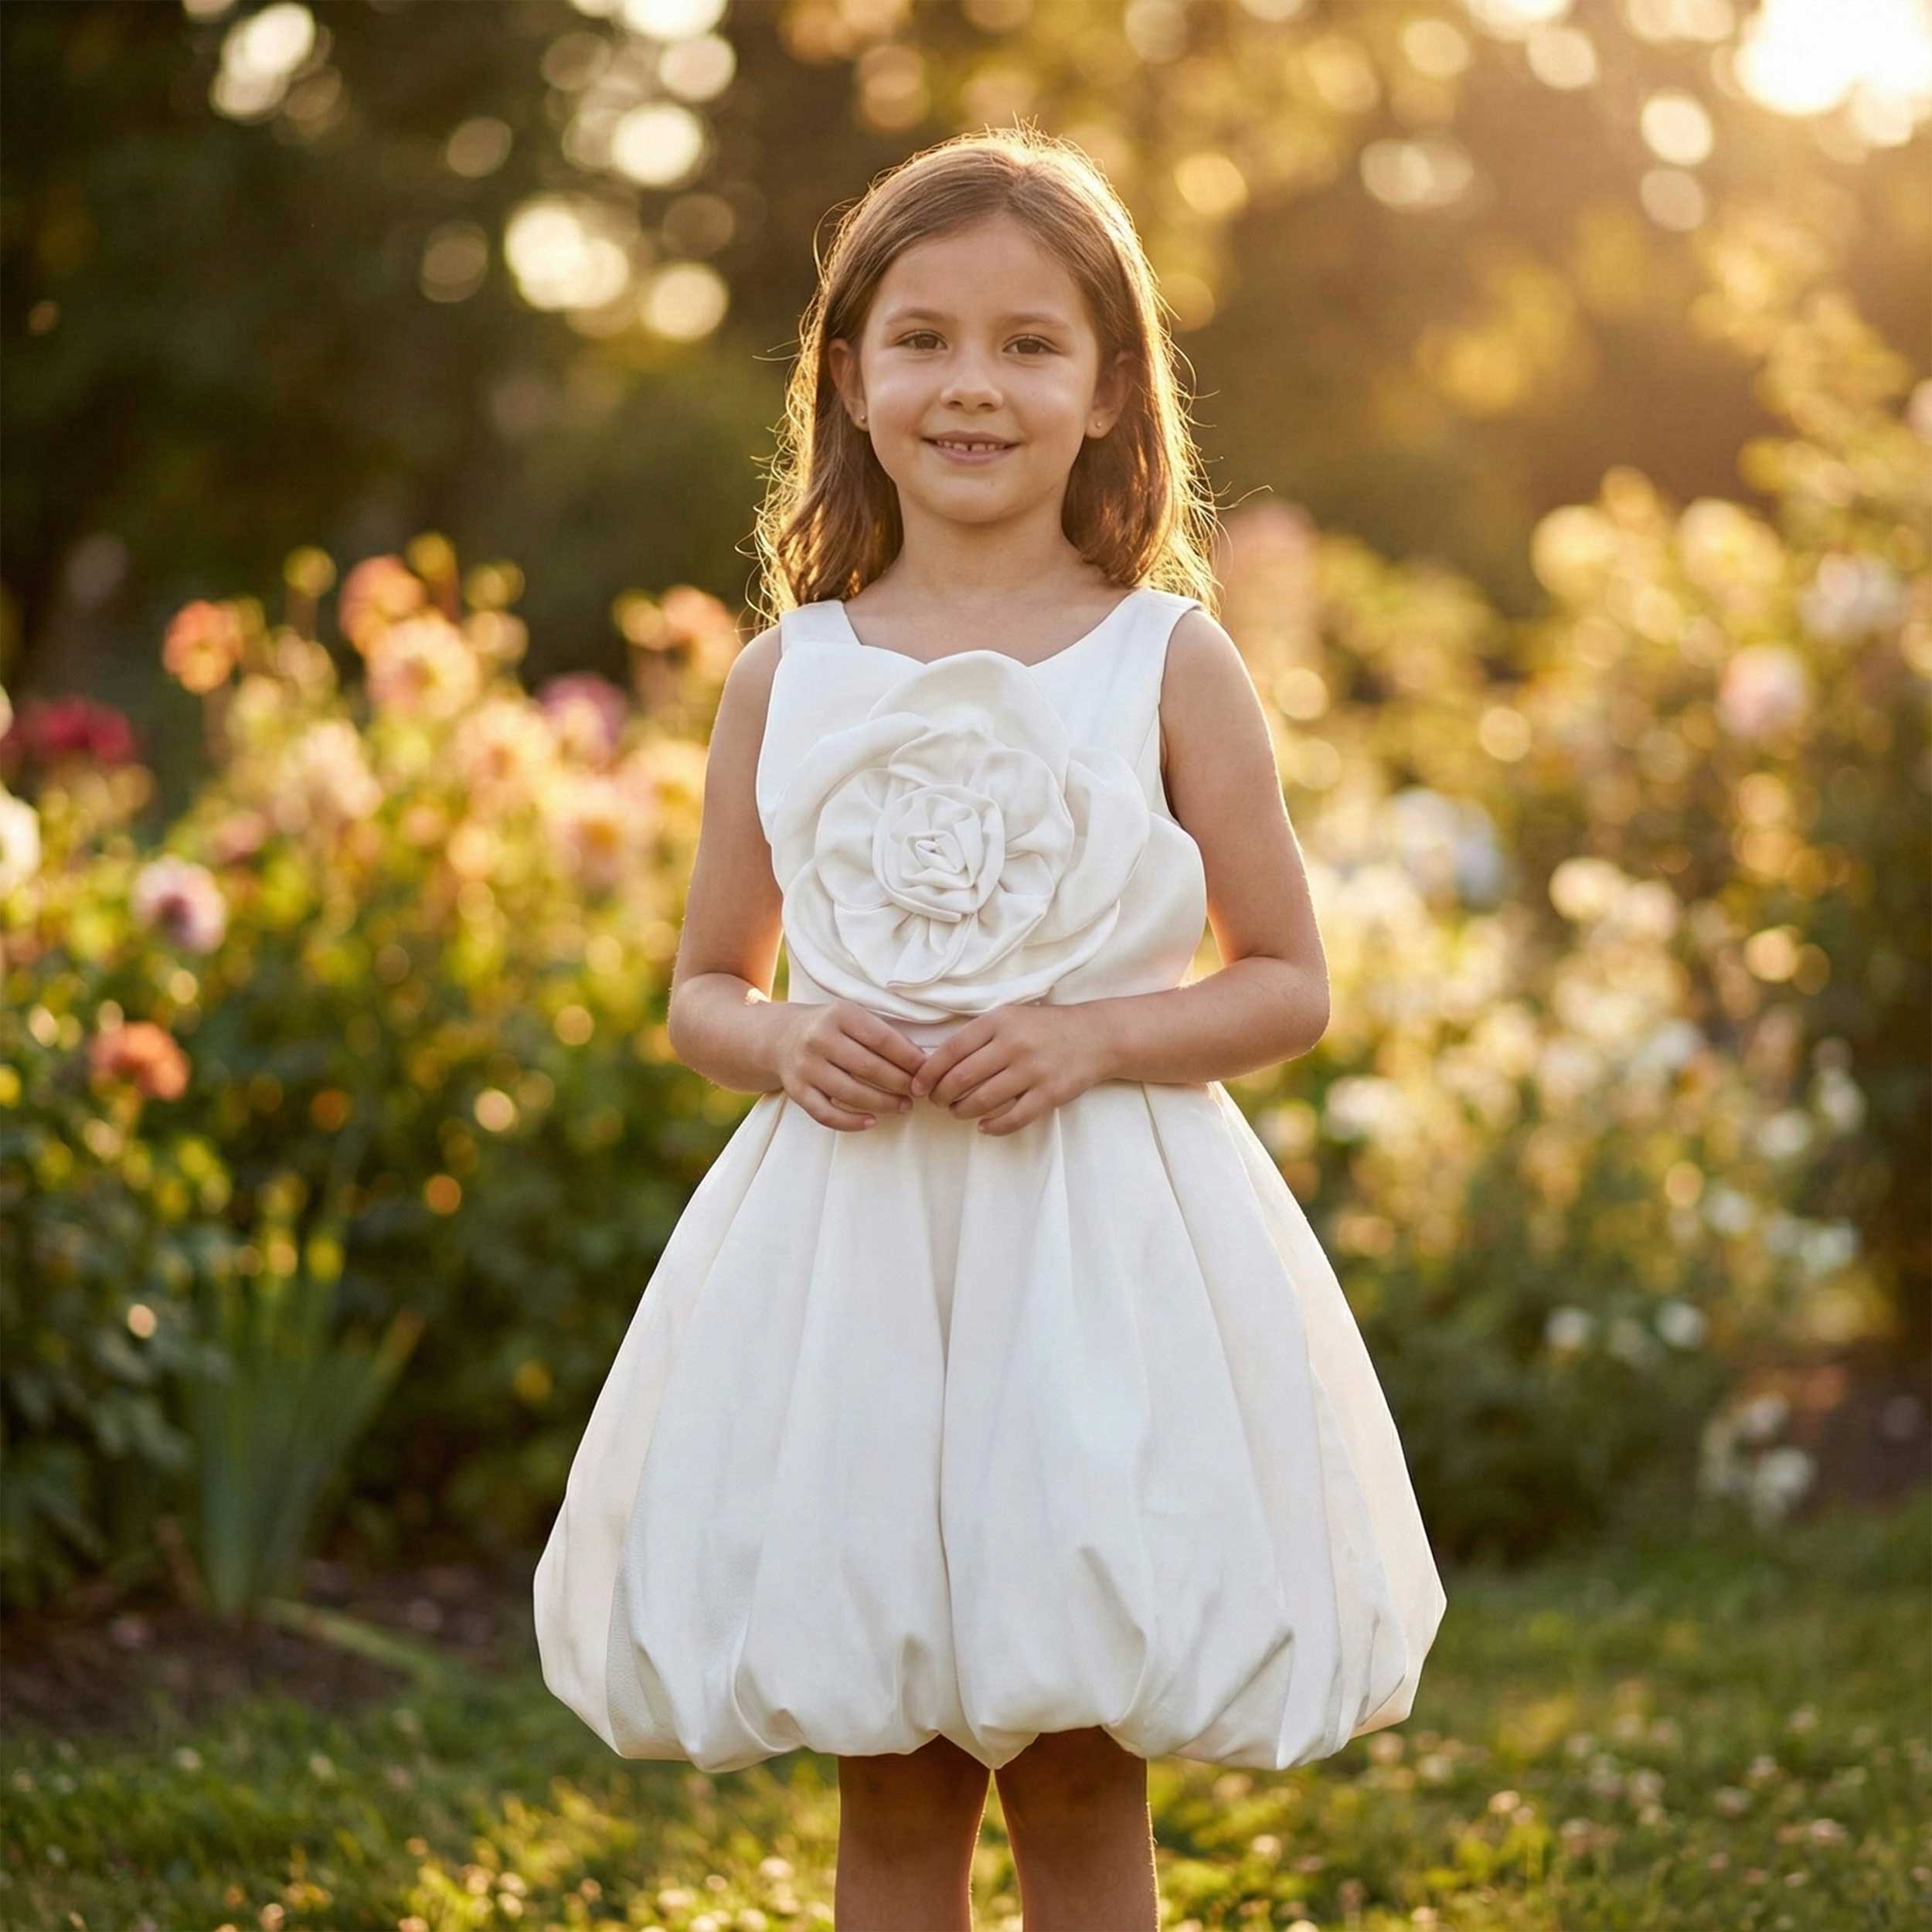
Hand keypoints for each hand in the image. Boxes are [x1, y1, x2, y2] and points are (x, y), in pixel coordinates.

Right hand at [775, 1001, 930, 1132]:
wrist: (780, 1036)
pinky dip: (850, 1122)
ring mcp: (805, 1067)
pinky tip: (872, 1122)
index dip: (908, 1057)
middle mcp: (818, 1039)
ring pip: (850, 1093)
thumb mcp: (853, 1017)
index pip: (882, 1039)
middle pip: (868, 1067)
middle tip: (919, 1092)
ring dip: (883, 1103)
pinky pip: (825, 1114)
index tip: (927, 1070)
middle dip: (900, 1083)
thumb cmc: (830, 1028)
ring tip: (904, 1106)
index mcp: (839, 1015)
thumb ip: (882, 1035)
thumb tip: (920, 1062)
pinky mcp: (796, 1091)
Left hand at [908, 1000, 1111, 1135]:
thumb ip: (979, 1035)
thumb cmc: (1045, 1027)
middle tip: (937, 1102)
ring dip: (962, 1111)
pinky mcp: (1050, 1094)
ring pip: (983, 1101)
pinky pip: (1013, 1118)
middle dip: (941, 1095)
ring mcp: (1033, 1071)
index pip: (951, 1050)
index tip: (917, 1087)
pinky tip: (984, 1126)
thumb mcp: (1010, 1017)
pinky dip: (993, 1127)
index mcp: (999, 1021)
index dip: (928, 1072)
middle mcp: (1014, 1045)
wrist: (1096, 1036)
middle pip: (961, 1078)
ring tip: (958, 1111)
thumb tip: (937, 1062)